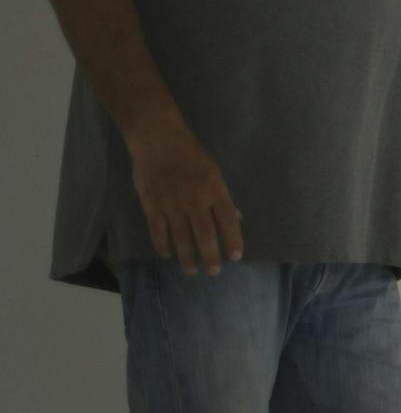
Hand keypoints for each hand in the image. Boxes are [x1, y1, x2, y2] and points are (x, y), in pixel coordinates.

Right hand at [129, 122, 242, 275]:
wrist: (158, 140)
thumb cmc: (191, 154)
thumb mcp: (214, 172)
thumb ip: (224, 198)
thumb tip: (237, 219)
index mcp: (214, 191)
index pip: (228, 221)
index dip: (233, 241)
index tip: (235, 257)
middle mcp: (195, 201)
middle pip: (205, 235)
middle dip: (210, 256)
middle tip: (214, 272)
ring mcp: (172, 204)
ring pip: (181, 238)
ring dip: (187, 258)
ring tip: (191, 272)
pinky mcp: (152, 205)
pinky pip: (158, 231)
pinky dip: (162, 245)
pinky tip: (167, 255)